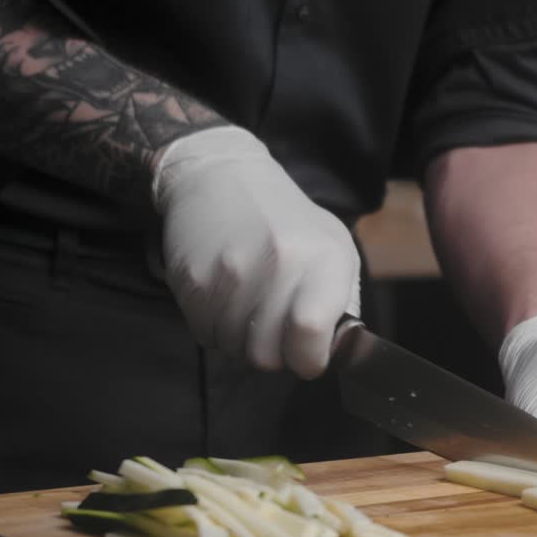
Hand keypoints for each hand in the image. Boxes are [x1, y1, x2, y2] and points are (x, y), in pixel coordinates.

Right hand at [152, 127, 360, 377]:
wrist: (221, 176)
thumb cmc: (285, 221)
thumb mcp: (333, 247)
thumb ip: (342, 301)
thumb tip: (339, 350)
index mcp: (323, 259)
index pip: (311, 336)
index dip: (309, 360)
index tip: (307, 355)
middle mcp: (279, 264)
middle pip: (268, 356)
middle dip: (273, 354)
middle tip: (273, 329)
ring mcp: (232, 272)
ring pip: (234, 350)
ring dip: (241, 340)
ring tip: (248, 306)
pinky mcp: (194, 279)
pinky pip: (204, 334)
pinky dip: (214, 327)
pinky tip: (224, 298)